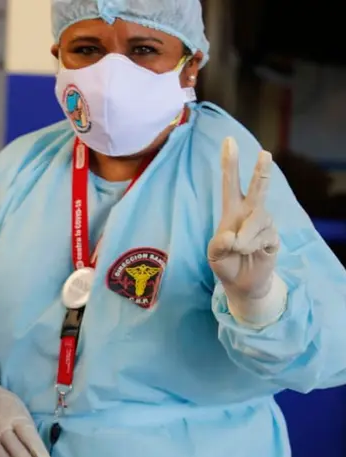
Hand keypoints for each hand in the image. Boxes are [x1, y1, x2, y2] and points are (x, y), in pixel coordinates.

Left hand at [207, 137, 279, 299]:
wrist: (242, 283)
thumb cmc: (225, 263)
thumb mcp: (214, 255)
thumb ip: (219, 245)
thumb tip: (232, 235)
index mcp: (231, 211)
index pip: (230, 183)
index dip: (230, 163)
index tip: (229, 141)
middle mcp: (249, 212)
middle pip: (257, 188)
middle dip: (260, 171)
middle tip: (264, 154)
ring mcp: (264, 223)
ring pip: (255, 222)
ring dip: (244, 238)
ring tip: (239, 249)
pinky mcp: (274, 235)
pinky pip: (262, 237)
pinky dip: (252, 247)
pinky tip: (252, 253)